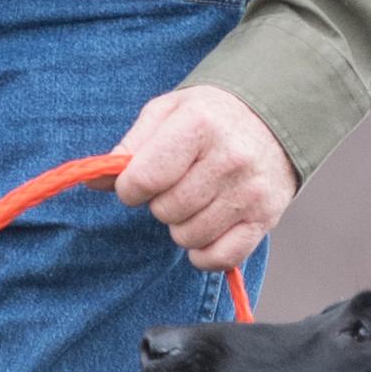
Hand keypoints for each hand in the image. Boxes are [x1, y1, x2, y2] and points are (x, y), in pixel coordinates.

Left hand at [92, 85, 298, 270]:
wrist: (276, 118)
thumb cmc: (210, 118)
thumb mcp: (168, 113)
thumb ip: (130, 146)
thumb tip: (95, 181)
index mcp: (199, 125)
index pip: (144, 179)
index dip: (130, 188)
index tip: (138, 183)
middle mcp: (229, 158)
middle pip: (166, 211)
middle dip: (160, 204)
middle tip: (176, 187)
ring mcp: (249, 192)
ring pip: (189, 237)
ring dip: (182, 227)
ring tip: (195, 203)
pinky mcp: (264, 219)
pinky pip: (220, 258)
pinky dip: (204, 254)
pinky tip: (206, 232)